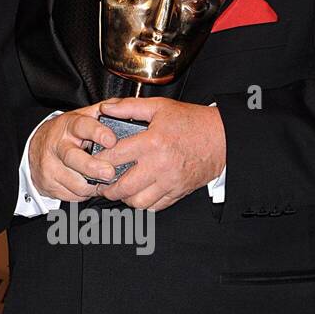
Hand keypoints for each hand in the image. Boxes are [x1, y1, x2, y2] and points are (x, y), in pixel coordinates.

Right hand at [28, 103, 118, 201]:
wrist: (35, 150)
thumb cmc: (67, 134)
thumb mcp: (82, 117)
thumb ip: (103, 112)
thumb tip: (126, 109)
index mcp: (69, 126)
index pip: (82, 126)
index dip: (97, 133)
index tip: (111, 140)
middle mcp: (57, 146)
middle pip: (73, 158)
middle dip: (93, 167)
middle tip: (110, 173)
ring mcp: (51, 166)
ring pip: (75, 182)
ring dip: (94, 185)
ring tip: (104, 180)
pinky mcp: (49, 184)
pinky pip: (73, 195)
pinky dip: (86, 193)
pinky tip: (90, 185)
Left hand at [97, 97, 225, 210]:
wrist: (223, 137)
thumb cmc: (191, 121)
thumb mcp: (159, 107)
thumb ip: (129, 107)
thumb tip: (104, 108)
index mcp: (151, 143)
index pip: (115, 157)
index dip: (98, 161)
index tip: (91, 161)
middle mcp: (159, 165)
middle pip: (123, 186)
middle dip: (106, 188)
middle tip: (100, 183)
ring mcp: (170, 181)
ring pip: (138, 201)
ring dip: (124, 198)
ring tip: (118, 190)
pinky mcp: (179, 192)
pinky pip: (155, 206)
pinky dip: (142, 203)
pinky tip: (137, 194)